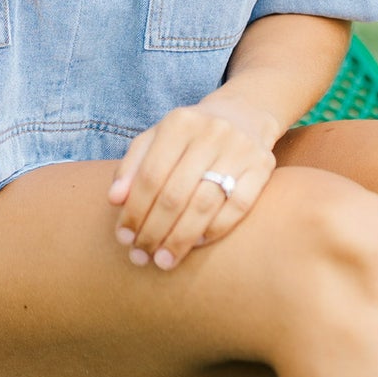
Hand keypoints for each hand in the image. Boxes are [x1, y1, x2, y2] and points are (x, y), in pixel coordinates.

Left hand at [107, 95, 278, 269]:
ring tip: (164, 260)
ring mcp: (240, 148)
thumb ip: (132, 166)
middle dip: (153, 231)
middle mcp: (211, 132)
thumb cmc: (189, 136)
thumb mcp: (156, 139)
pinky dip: (215, 230)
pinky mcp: (263, 166)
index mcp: (179, 122)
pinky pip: (238, 208)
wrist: (242, 115)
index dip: (134, 211)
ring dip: (180, 239)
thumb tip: (114, 200)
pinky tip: (197, 244)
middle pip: (174, 194)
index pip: (150, 175)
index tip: (123, 239)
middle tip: (141, 257)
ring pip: (204, 205)